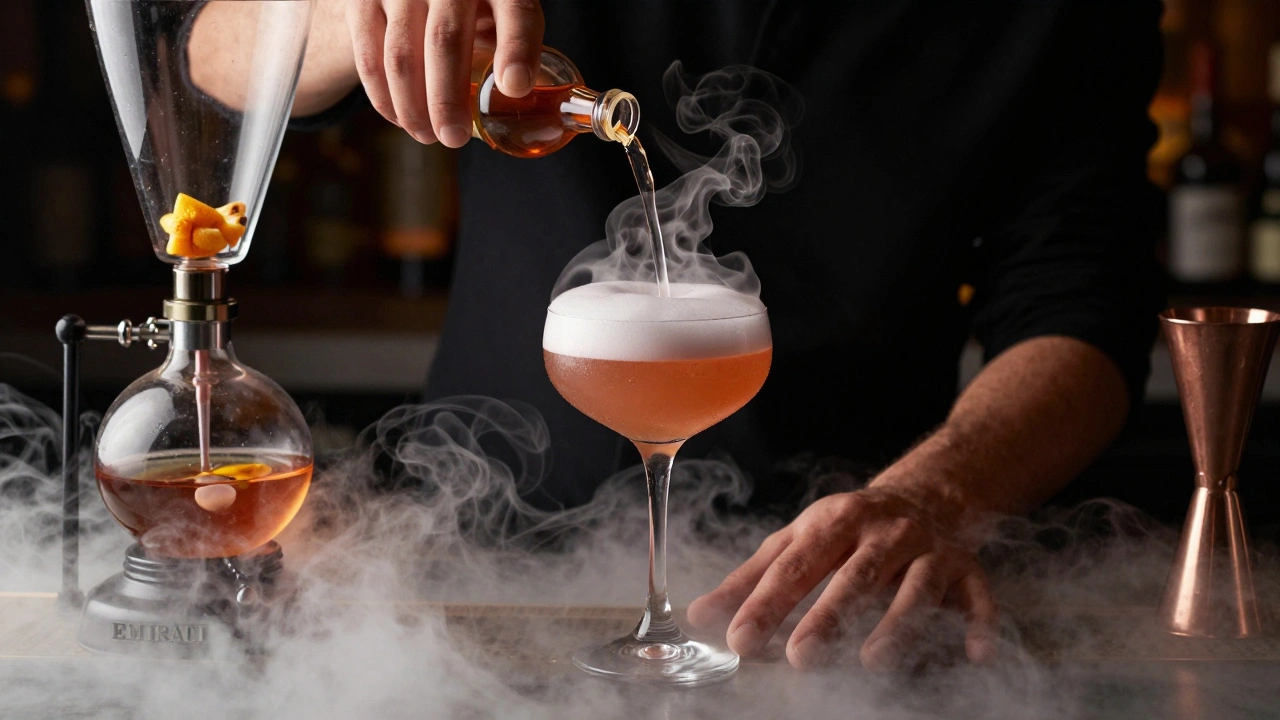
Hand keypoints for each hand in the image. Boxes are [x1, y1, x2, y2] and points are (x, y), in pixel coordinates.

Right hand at [346, 0, 544, 145]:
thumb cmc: (472, 5)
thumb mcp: (499, 13)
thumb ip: (514, 48)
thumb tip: (525, 103)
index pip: (515, 11)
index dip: (516, 49)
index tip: (515, 88)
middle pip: (445, 41)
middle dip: (447, 100)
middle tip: (453, 138)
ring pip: (401, 56)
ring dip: (413, 107)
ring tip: (427, 135)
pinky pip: (369, 57)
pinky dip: (384, 97)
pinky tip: (400, 118)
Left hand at [687, 486, 997, 669]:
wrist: (927, 494)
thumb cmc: (848, 530)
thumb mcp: (797, 541)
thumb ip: (750, 579)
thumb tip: (699, 616)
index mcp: (832, 523)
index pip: (795, 566)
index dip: (767, 603)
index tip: (740, 639)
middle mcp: (882, 532)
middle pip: (854, 575)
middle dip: (827, 616)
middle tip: (799, 657)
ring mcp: (927, 549)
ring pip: (915, 585)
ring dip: (897, 623)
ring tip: (872, 661)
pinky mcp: (967, 568)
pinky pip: (978, 596)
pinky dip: (980, 624)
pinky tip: (976, 654)